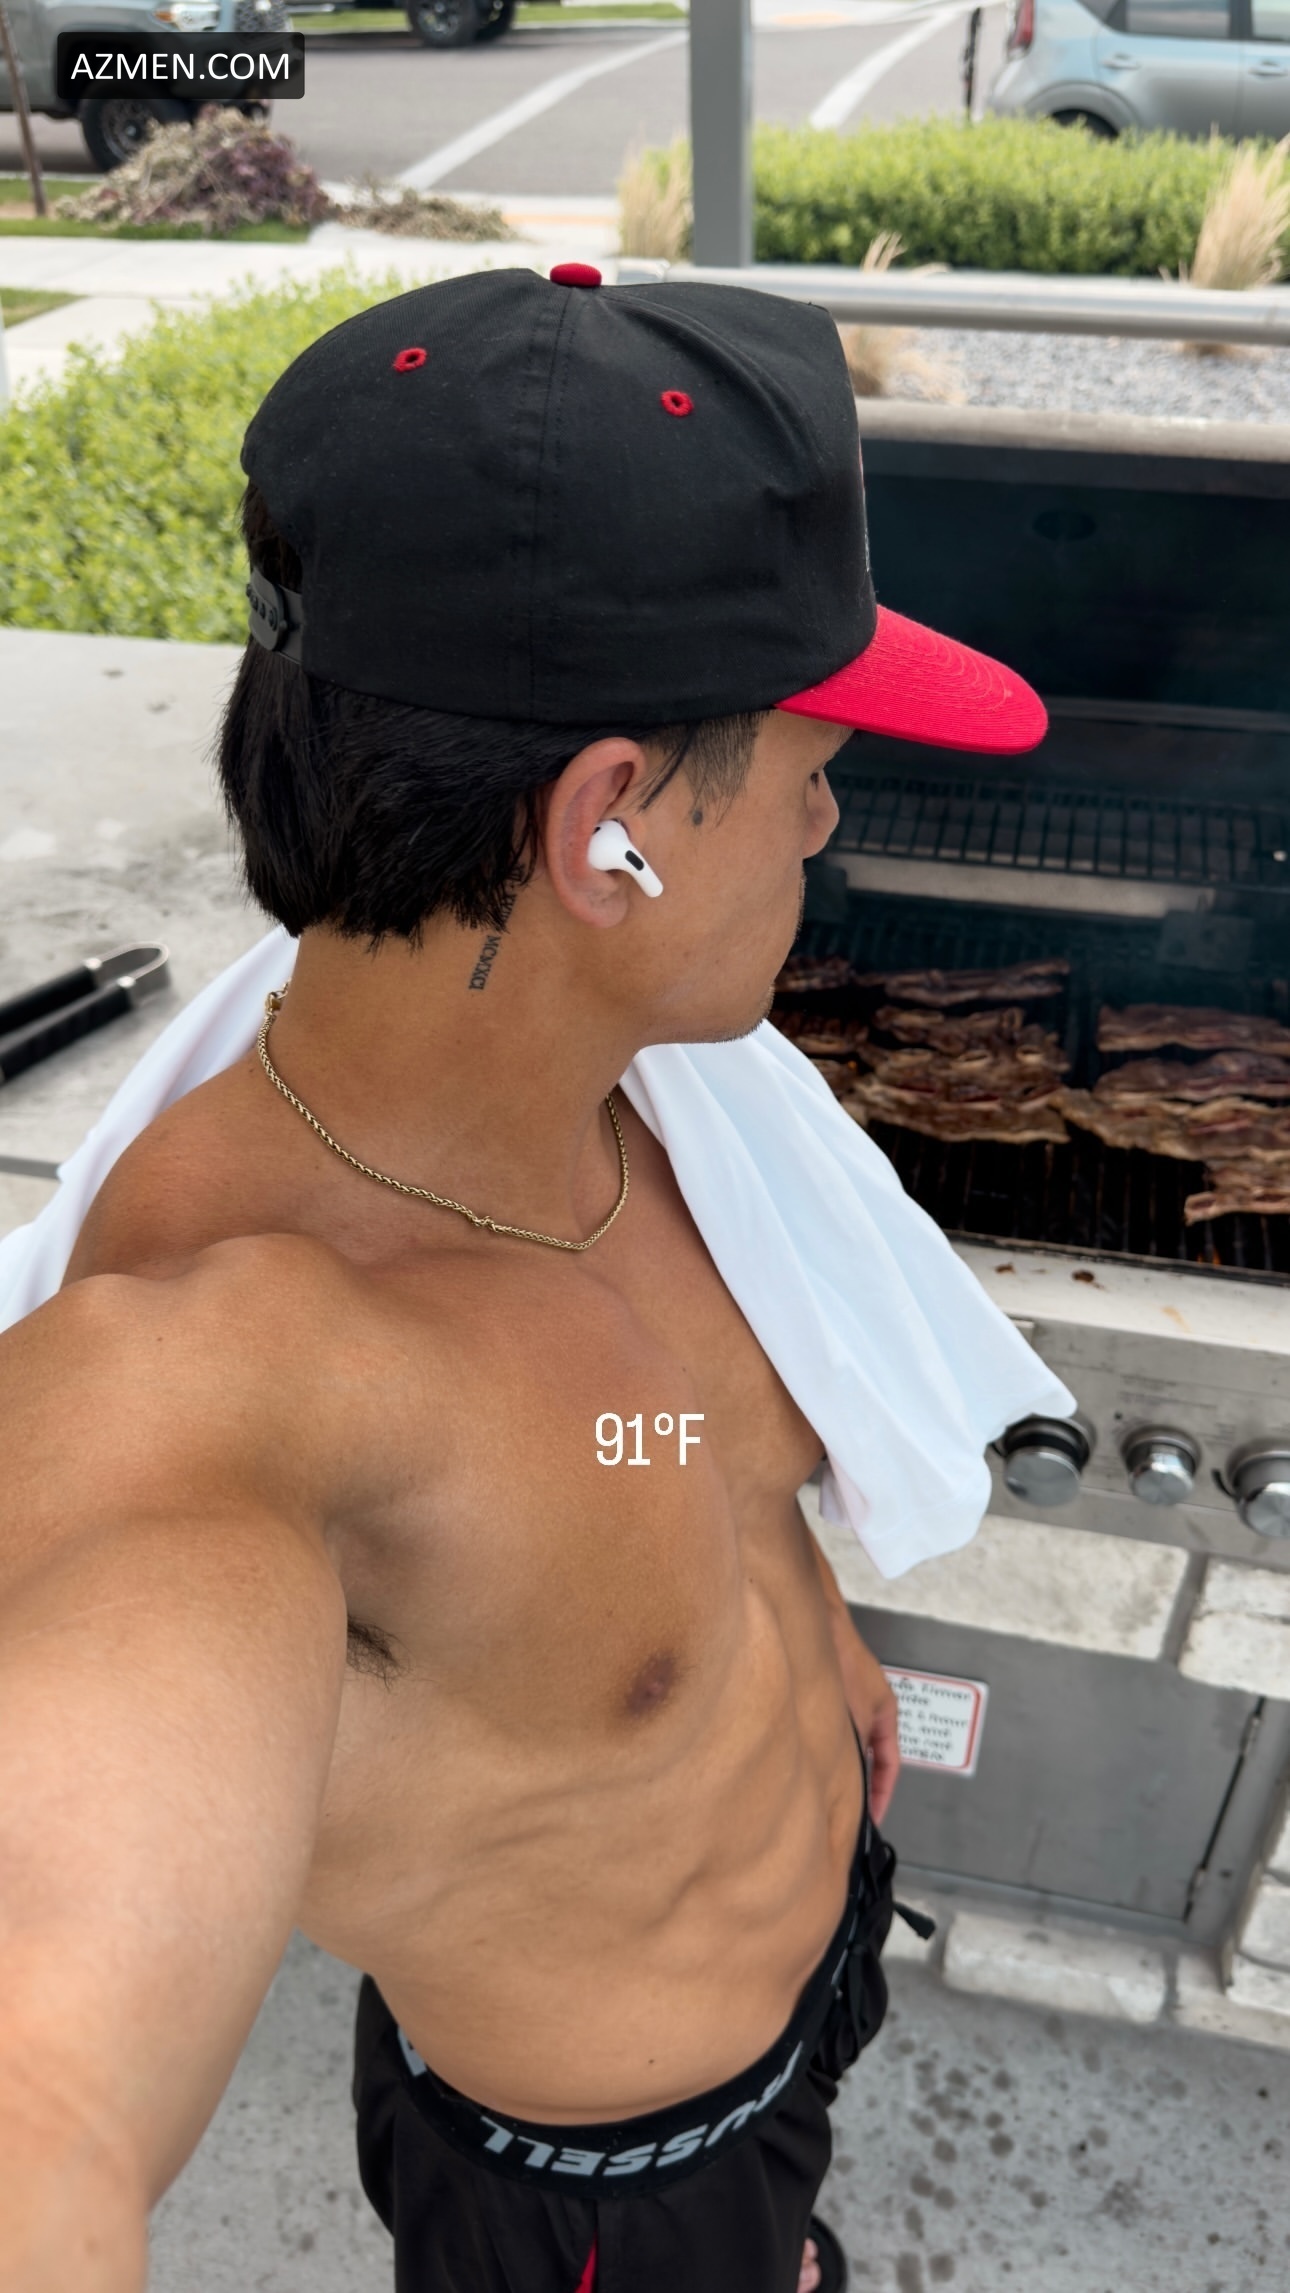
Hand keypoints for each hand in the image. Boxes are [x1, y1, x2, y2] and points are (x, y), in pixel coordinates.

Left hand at [831, 1611, 900, 1826]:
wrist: (819, 1622)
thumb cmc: (842, 1656)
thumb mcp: (855, 1711)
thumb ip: (856, 1744)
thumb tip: (852, 1777)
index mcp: (885, 1715)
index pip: (890, 1765)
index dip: (882, 1795)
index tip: (873, 1818)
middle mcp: (869, 1709)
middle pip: (870, 1756)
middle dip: (860, 1784)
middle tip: (849, 1811)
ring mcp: (850, 1702)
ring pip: (848, 1745)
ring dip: (841, 1766)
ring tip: (826, 1790)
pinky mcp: (829, 1696)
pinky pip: (831, 1732)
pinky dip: (825, 1748)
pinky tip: (806, 1758)